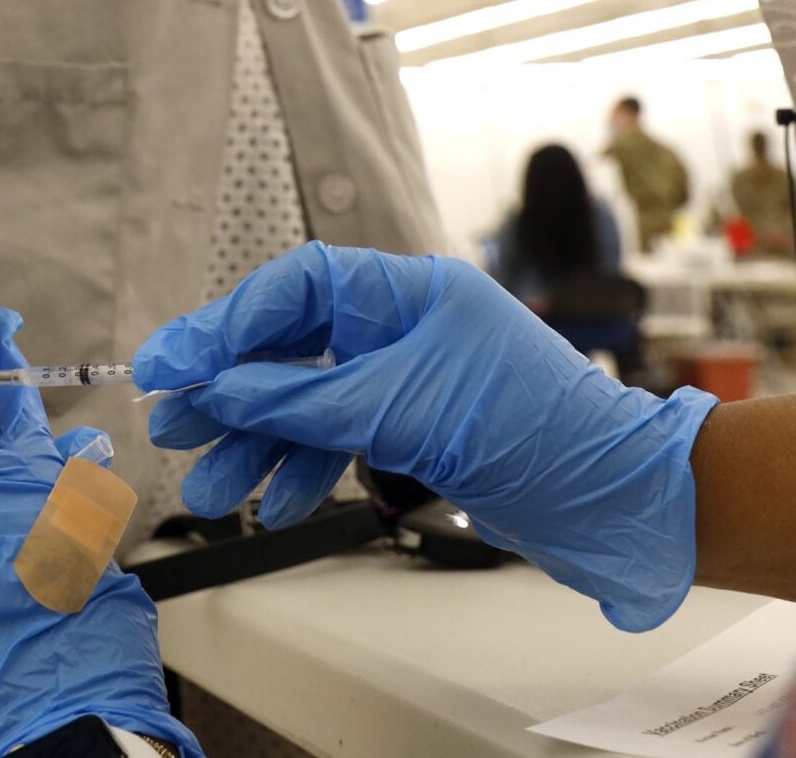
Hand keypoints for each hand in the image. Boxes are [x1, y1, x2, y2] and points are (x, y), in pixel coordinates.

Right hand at [135, 242, 717, 631]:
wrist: (626, 506)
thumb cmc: (544, 433)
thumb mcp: (411, 410)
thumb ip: (308, 400)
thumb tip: (224, 390)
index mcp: (408, 292)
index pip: (294, 290)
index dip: (223, 324)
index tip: (169, 365)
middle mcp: (405, 327)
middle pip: (290, 347)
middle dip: (229, 391)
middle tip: (173, 426)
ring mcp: (411, 380)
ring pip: (308, 402)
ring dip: (256, 444)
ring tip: (211, 486)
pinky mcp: (420, 429)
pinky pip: (338, 438)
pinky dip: (303, 468)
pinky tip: (275, 499)